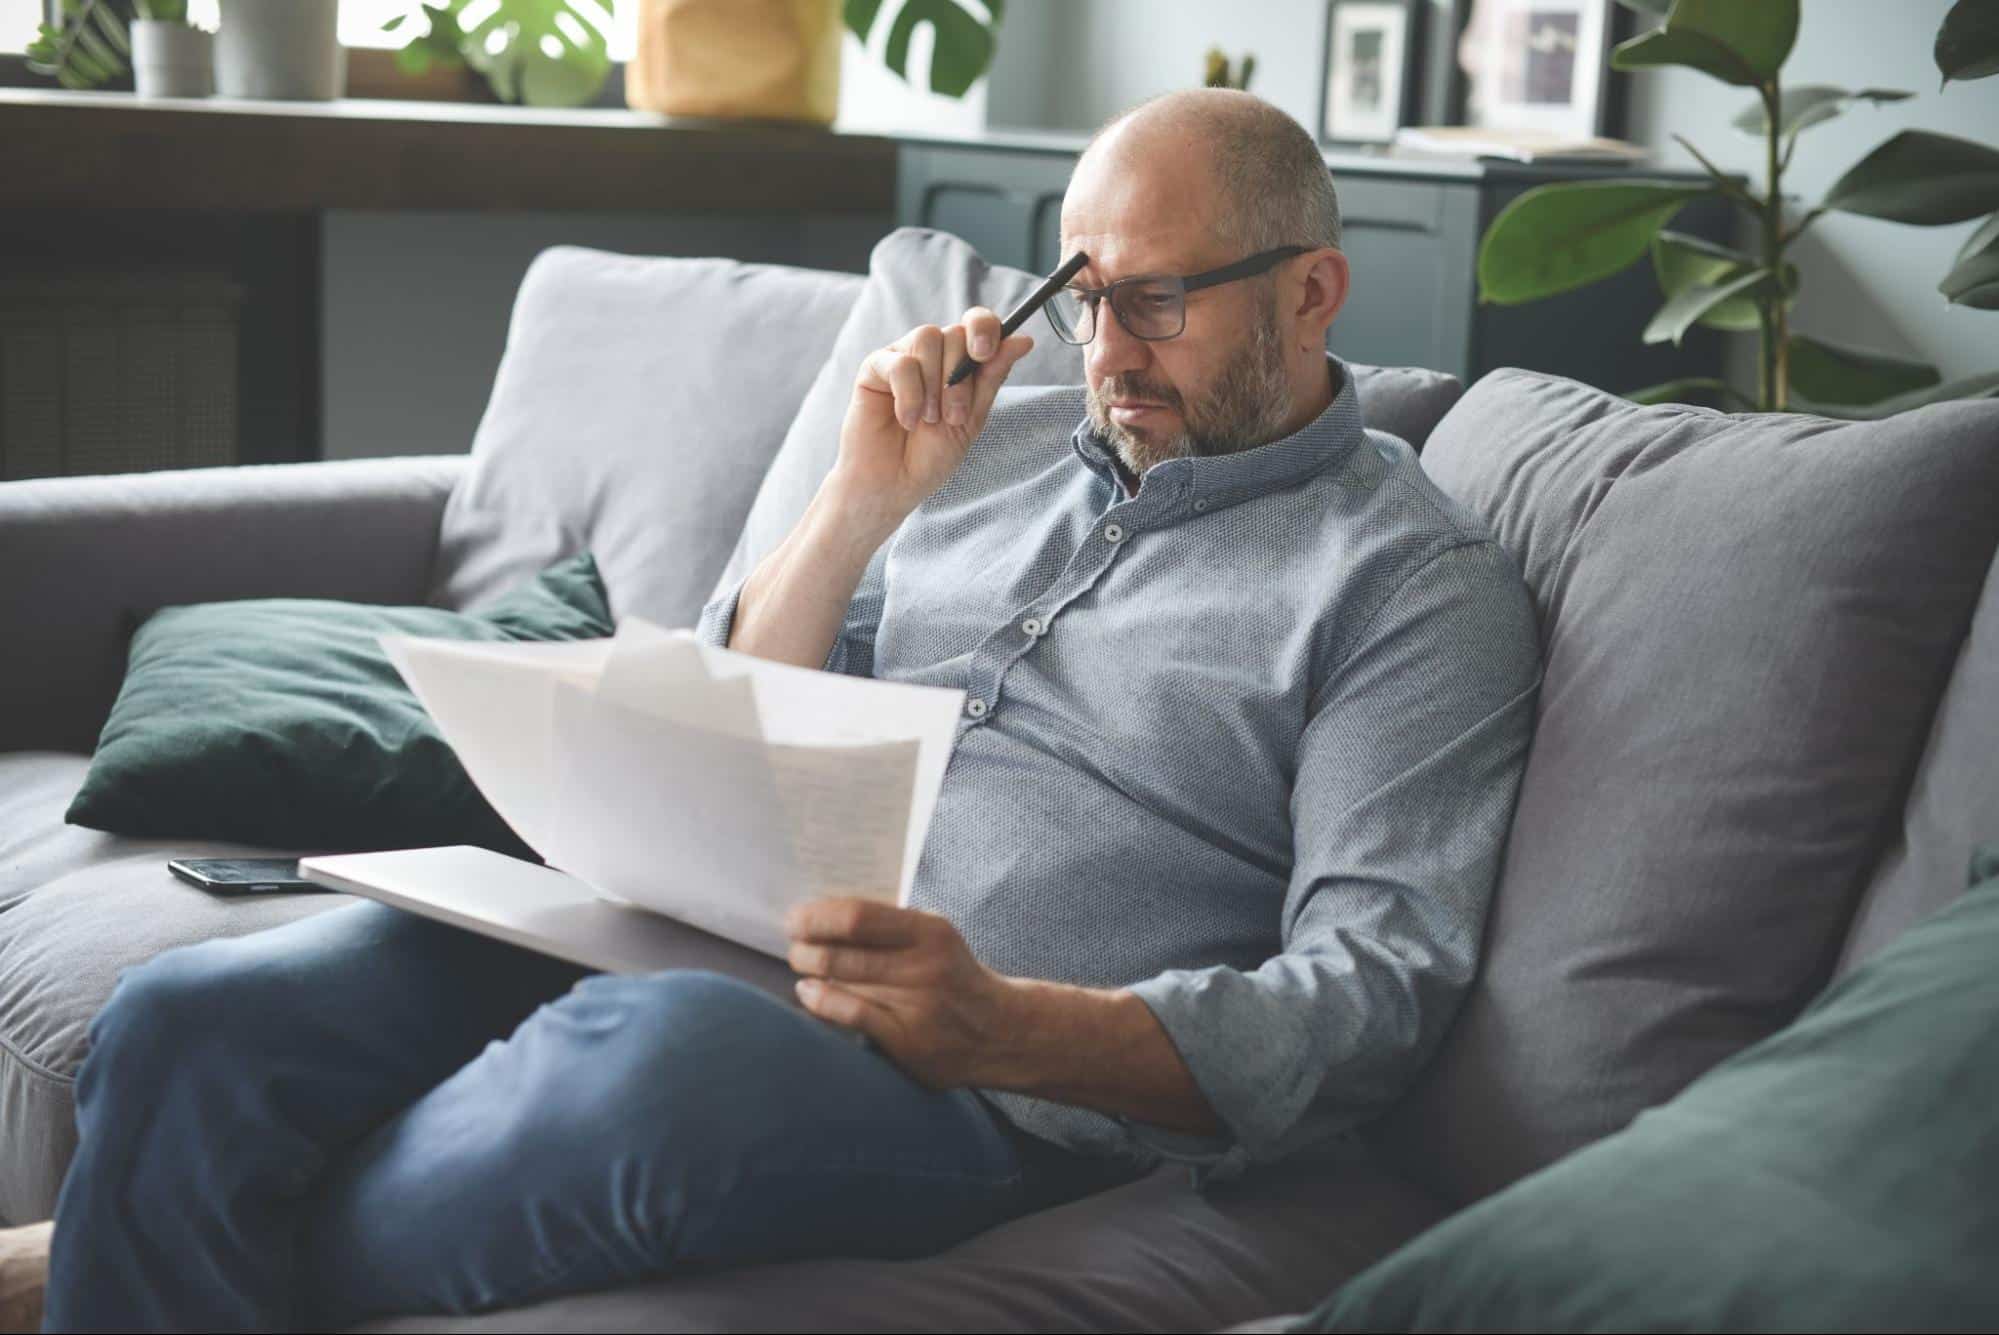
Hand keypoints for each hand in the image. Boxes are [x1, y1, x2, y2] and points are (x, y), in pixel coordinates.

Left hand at [786, 896, 1020, 1089]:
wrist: (1001, 1030)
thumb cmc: (953, 975)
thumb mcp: (935, 937)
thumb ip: (890, 926)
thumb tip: (824, 914)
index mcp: (931, 932)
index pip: (859, 916)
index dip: (818, 917)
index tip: (796, 918)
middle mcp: (925, 967)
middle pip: (845, 952)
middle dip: (806, 948)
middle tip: (794, 945)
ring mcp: (918, 1007)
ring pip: (844, 983)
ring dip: (810, 971)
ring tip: (801, 966)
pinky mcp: (908, 1042)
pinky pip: (852, 1016)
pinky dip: (822, 1002)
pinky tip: (809, 993)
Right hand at [828, 307, 1035, 524]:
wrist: (893, 485)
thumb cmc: (930, 456)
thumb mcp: (972, 419)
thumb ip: (993, 377)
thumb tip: (1023, 339)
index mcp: (960, 362)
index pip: (978, 323)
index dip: (984, 328)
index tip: (985, 353)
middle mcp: (932, 354)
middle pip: (955, 333)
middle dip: (959, 378)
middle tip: (953, 417)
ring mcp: (903, 358)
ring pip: (927, 338)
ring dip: (934, 386)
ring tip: (928, 421)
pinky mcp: (875, 368)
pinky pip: (900, 362)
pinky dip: (909, 395)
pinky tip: (907, 420)